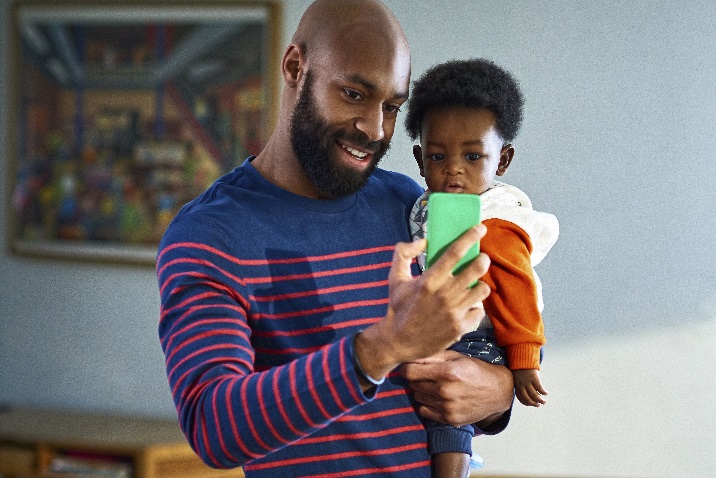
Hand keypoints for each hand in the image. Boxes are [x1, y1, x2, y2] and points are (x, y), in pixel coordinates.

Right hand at [356, 226, 491, 379]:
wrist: (398, 342)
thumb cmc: (398, 307)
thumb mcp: (395, 278)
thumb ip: (403, 254)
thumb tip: (422, 241)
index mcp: (429, 280)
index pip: (455, 253)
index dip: (470, 237)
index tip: (480, 228)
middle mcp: (444, 295)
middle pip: (477, 268)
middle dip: (483, 260)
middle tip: (481, 259)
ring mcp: (454, 312)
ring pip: (483, 289)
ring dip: (480, 285)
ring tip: (472, 285)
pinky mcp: (461, 328)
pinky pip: (479, 311)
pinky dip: (475, 307)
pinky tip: (466, 306)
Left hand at [399, 350, 513, 426]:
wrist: (497, 391)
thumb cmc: (475, 370)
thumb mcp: (456, 357)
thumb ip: (432, 356)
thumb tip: (410, 355)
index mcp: (446, 372)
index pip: (409, 372)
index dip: (405, 368)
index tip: (407, 366)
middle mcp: (445, 391)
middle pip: (412, 385)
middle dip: (415, 379)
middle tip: (425, 375)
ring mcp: (447, 407)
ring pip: (418, 398)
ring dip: (422, 391)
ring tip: (434, 386)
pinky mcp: (449, 419)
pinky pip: (424, 412)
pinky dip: (427, 405)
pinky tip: (438, 398)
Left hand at [513, 369, 547, 406]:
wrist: (522, 357)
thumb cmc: (520, 367)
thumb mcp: (516, 376)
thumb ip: (520, 384)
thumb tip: (526, 392)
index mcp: (516, 385)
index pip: (521, 398)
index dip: (527, 403)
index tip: (532, 404)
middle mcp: (521, 385)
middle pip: (527, 398)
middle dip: (533, 404)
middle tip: (539, 405)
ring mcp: (527, 381)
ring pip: (534, 395)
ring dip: (540, 400)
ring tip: (544, 402)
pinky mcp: (534, 378)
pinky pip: (539, 388)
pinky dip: (543, 392)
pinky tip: (546, 393)